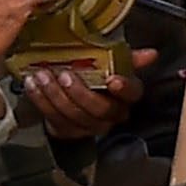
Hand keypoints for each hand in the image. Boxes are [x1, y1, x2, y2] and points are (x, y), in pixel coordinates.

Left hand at [20, 46, 155, 137]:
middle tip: (65, 74)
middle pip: (99, 109)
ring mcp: (88, 126)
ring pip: (74, 115)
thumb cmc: (93, 77)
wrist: (70, 95)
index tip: (113, 80)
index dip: (124, 88)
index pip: (132, 95)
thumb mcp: (110, 64)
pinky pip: (53, 118)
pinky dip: (40, 100)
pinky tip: (33, 85)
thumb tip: (152, 54)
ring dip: (55, 95)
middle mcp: (110, 116)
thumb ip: (129, 58)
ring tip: (43, 76)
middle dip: (80, 92)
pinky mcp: (67, 131)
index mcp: (125, 97)